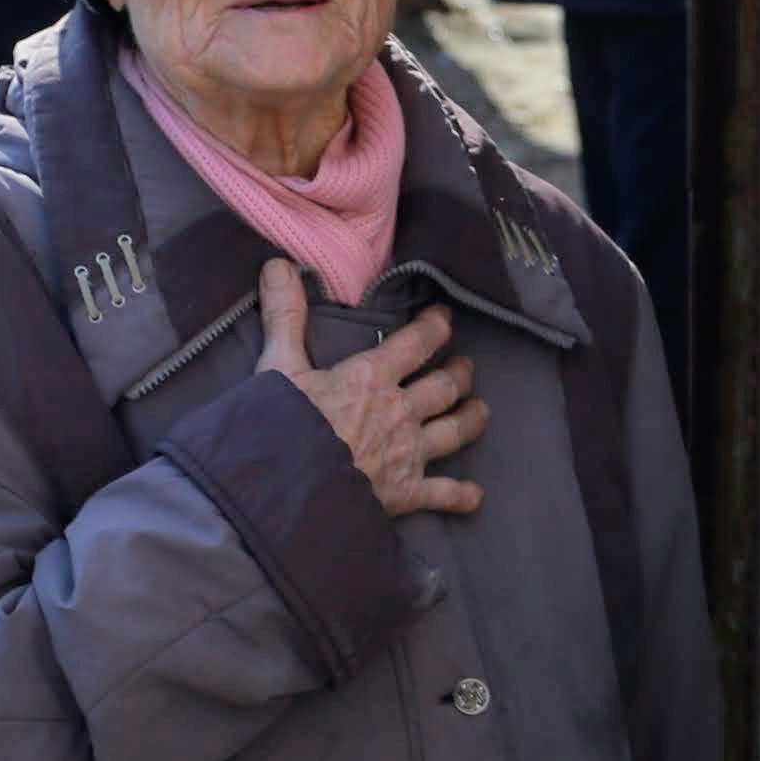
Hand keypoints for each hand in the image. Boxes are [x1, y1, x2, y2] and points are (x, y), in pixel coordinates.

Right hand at [258, 260, 485, 518]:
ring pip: (454, 432)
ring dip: (471, 419)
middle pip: (444, 387)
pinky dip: (460, 495)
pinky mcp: (405, 493)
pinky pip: (442, 494)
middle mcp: (400, 412)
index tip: (445, 318)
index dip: (435, 327)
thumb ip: (285, 315)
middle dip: (459, 374)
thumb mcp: (278, 365)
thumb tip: (278, 263)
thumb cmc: (280, 425)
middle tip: (466, 366)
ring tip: (481, 410)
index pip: (416, 343)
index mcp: (372, 378)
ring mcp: (407, 454)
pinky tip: (475, 496)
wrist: (285, 489)